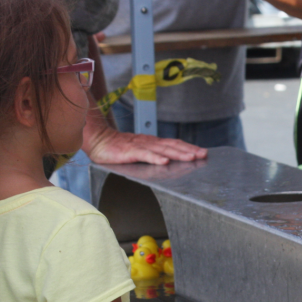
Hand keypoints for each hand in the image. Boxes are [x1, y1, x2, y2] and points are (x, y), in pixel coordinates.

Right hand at [85, 123, 206, 165]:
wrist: (99, 141)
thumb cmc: (120, 148)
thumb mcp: (141, 150)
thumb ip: (155, 154)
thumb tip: (171, 160)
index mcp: (153, 142)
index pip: (175, 143)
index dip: (189, 147)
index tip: (203, 152)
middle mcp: (150, 142)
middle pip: (173, 145)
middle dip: (189, 150)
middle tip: (203, 154)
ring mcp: (140, 146)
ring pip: (163, 149)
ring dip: (178, 153)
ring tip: (191, 158)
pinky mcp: (130, 151)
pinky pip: (145, 154)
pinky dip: (156, 158)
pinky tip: (164, 161)